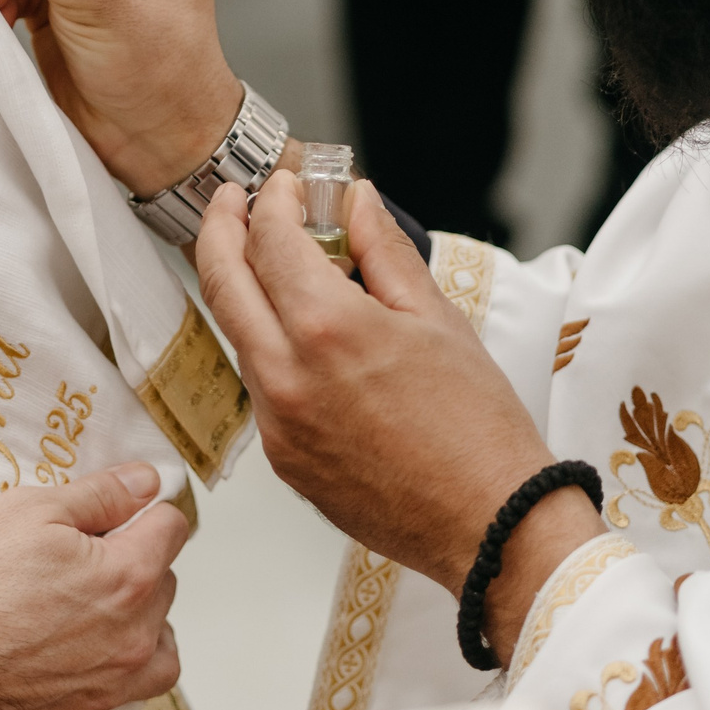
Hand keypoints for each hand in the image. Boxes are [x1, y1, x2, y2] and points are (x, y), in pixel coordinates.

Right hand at [0, 460, 189, 709]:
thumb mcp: (32, 509)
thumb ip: (102, 495)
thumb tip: (147, 482)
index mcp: (126, 579)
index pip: (171, 531)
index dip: (145, 514)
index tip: (125, 516)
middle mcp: (131, 639)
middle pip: (165, 590)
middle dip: (138, 569)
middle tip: (88, 561)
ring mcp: (108, 688)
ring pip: (160, 655)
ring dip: (145, 631)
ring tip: (102, 617)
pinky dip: (113, 691)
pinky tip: (85, 671)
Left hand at [193, 175, 605, 664]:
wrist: (489, 524)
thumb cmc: (478, 427)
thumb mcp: (437, 318)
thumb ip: (384, 250)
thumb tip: (356, 202)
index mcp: (327, 330)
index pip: (271, 240)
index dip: (274, 200)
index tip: (287, 185)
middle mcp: (285, 375)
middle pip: (222, 280)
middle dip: (220, 227)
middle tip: (231, 199)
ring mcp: (276, 422)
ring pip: (238, 334)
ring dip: (246, 289)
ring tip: (278, 264)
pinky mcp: (281, 458)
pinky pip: (260, 384)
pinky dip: (270, 346)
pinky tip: (305, 337)